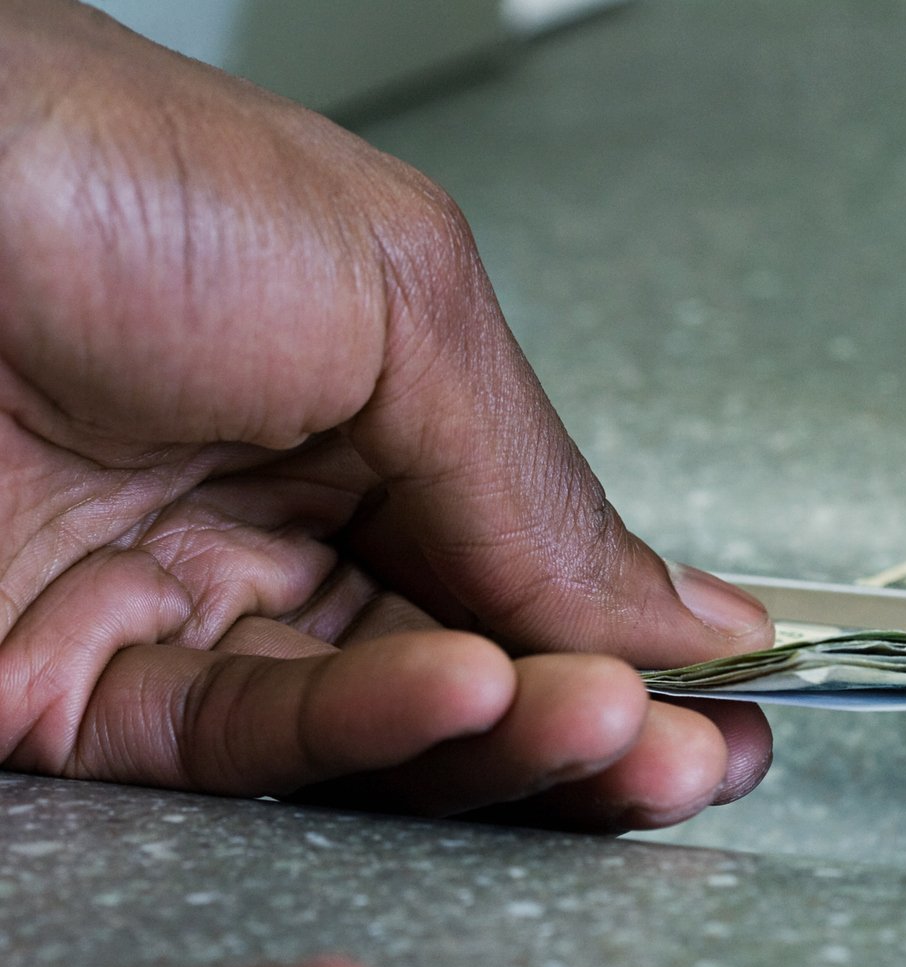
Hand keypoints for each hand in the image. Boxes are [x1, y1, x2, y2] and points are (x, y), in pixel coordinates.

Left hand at [0, 1, 771, 829]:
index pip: (532, 564)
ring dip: (510, 739)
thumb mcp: (393, 294)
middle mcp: (273, 522)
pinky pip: (248, 745)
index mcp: (364, 406)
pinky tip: (470, 692)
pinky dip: (372, 731)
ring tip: (606, 725)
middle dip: (598, 722)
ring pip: (379, 731)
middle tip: (690, 755)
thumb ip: (536, 486)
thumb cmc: (77, 167)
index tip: (732, 703)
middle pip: (474, 667)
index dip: (640, 644)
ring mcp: (174, 614)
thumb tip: (687, 614)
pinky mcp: (68, 700)